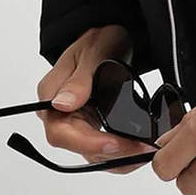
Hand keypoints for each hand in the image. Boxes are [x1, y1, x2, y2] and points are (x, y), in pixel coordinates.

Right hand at [35, 24, 156, 173]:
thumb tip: (62, 104)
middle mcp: (60, 114)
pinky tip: (138, 150)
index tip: (114, 143)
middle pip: (77, 146)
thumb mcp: (93, 52)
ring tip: (144, 151)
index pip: (60, 132)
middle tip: (139, 149)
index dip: (87, 142)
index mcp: (51, 95)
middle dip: (109, 152)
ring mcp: (76, 121)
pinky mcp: (91, 125)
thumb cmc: (99, 40)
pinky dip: (120, 152)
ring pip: (91, 152)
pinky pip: (102, 146)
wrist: (111, 38)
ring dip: (117, 157)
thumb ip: (79, 79)